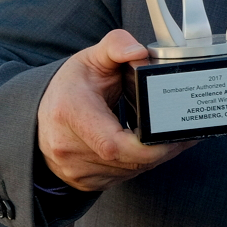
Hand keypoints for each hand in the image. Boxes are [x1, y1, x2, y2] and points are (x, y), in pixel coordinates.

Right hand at [37, 29, 196, 190]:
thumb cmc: (71, 86)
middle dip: (163, 148)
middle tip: (186, 132)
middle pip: (128, 160)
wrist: (40, 112)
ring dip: (156, 157)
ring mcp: (74, 168)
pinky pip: (122, 177)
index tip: (173, 132)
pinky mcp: (83, 181)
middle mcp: (67, 146)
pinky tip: (151, 147)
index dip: (148, 145)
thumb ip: (116, 46)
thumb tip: (138, 51)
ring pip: (129, 171)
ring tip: (174, 136)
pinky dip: (141, 164)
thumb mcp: (92, 58)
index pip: (113, 143)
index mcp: (70, 113)